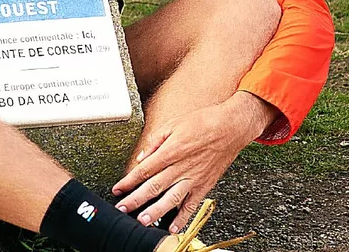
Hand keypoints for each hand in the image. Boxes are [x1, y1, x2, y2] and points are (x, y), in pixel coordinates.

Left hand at [112, 92, 277, 233]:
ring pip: (170, 199)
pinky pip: (192, 205)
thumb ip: (155, 141)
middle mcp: (181, 167)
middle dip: (135, 199)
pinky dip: (182, 218)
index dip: (129, 181)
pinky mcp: (205, 185)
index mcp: (171, 151)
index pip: (144, 170)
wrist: (230, 127)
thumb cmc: (202, 122)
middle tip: (122, 208)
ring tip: (142, 221)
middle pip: (153, 187)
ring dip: (155, 211)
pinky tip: (172, 227)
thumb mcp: (173, 124)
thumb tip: (142, 157)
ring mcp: (193, 178)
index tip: (118, 189)